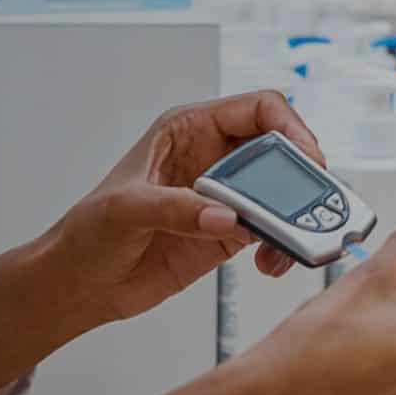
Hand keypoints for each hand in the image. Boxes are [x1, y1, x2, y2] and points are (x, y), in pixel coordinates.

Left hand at [43, 92, 322, 329]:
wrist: (79, 284)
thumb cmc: (88, 232)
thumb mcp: (125, 211)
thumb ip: (177, 209)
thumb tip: (227, 216)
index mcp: (188, 129)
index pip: (257, 109)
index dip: (290, 127)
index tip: (307, 158)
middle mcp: (213, 157)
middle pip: (280, 152)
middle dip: (303, 177)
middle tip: (316, 207)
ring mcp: (225, 196)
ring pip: (283, 194)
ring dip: (298, 217)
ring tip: (294, 244)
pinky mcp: (229, 233)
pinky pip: (273, 231)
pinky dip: (284, 246)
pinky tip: (271, 263)